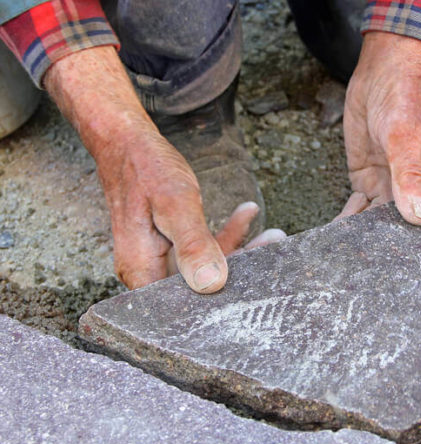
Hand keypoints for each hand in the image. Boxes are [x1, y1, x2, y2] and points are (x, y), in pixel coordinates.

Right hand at [44, 46, 278, 292]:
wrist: (126, 143)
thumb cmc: (146, 168)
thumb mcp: (175, 204)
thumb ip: (192, 245)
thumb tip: (211, 284)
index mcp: (142, 270)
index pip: (187, 300)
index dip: (223, 296)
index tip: (257, 278)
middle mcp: (148, 271)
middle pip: (199, 285)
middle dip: (240, 268)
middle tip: (272, 246)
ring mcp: (158, 259)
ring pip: (205, 266)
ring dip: (238, 248)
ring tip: (271, 234)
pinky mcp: (168, 246)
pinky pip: (200, 248)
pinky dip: (224, 234)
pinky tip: (246, 214)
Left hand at [339, 32, 420, 255]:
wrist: (382, 76)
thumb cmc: (405, 102)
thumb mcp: (406, 138)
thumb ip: (410, 177)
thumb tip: (420, 217)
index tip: (399, 274)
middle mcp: (413, 194)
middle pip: (402, 235)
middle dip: (385, 253)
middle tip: (361, 271)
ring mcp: (388, 189)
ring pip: (377, 226)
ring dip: (362, 240)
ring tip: (342, 259)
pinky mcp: (367, 182)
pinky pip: (358, 211)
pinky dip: (348, 222)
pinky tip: (333, 236)